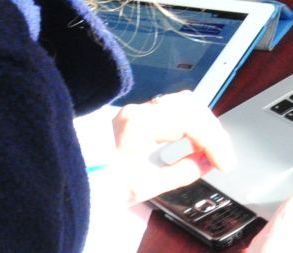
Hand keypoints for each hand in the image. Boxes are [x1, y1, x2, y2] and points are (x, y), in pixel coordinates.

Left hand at [108, 90, 234, 206]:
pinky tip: (194, 143)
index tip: (224, 164)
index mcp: (139, 125)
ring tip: (211, 151)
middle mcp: (139, 111)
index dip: (214, 141)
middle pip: (191, 107)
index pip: (190, 120)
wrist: (68, 180)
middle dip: (212, 132)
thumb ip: (179, 174)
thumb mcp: (142, 187)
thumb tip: (206, 164)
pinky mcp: (137, 117)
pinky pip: (173, 110)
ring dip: (203, 125)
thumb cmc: (98, 184)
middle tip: (222, 159)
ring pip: (184, 104)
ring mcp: (137, 111)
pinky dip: (190, 124)